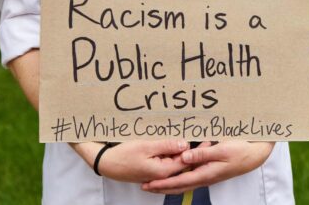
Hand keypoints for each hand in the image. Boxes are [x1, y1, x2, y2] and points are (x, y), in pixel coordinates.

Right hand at [73, 140, 189, 182]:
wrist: (106, 163)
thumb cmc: (123, 156)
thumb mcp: (146, 147)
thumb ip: (167, 146)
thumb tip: (185, 144)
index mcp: (163, 171)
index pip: (186, 160)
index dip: (195, 149)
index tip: (203, 138)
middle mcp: (161, 174)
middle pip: (181, 159)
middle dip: (186, 147)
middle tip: (195, 134)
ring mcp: (156, 172)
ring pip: (172, 158)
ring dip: (175, 147)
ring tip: (179, 133)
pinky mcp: (152, 168)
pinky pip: (164, 158)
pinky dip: (167, 150)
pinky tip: (166, 139)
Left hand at [141, 141, 274, 193]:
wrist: (254, 155)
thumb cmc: (240, 151)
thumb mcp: (222, 150)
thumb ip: (202, 154)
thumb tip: (184, 157)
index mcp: (206, 174)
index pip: (179, 181)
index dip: (162, 183)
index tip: (148, 184)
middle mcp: (205, 177)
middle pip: (179, 185)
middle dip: (161, 187)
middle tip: (145, 186)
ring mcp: (207, 175)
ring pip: (184, 181)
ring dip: (169, 182)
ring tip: (155, 181)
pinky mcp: (210, 170)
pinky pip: (191, 174)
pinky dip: (180, 175)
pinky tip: (176, 168)